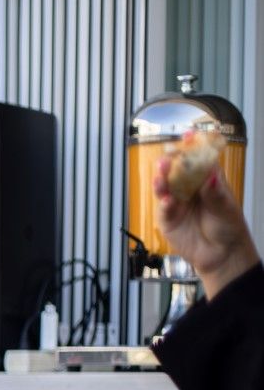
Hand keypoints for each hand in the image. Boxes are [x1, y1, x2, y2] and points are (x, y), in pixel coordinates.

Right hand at [153, 156, 259, 298]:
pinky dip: (164, 204)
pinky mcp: (168, 219)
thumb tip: (211, 176)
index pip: (199, 159)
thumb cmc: (228, 228)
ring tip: (162, 172)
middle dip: (172, 162)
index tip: (189, 135)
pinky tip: (168, 201)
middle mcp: (190, 189)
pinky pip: (164, 209)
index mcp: (208, 181)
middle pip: (177, 170)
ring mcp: (177, 203)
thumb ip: (216, 194)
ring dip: (162, 179)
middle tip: (169, 157)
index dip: (194, 146)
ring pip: (166, 186)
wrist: (221, 254)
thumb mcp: (226, 208)